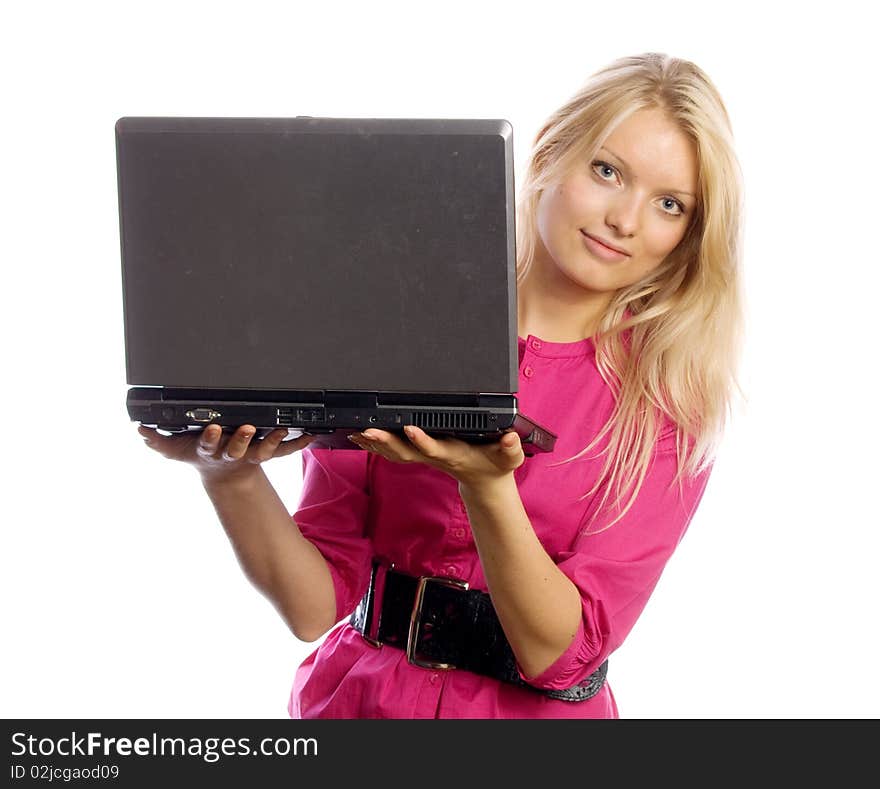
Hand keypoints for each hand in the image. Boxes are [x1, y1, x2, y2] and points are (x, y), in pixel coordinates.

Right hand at [138, 423, 314, 484]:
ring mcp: (251, 454)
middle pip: (238, 448)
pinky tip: (311, 435)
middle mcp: (232, 453)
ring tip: (283, 429)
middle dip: (242, 439)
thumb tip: (140, 430)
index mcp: (211, 450)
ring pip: (263, 450)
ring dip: (272, 441)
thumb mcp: (176, 450)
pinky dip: (298, 444)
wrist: (222, 474)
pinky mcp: (266, 453)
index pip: (209, 444)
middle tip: (249, 427)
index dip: (211, 438)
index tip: (213, 427)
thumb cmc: (200, 454)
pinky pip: (285, 451)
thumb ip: (157, 442)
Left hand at [348, 425, 523, 488]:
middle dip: (386, 442)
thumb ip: (510, 448)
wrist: (485, 482)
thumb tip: (510, 438)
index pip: (435, 448)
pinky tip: (360, 436)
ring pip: (395, 453)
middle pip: (406, 452)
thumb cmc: (495, 466)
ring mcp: (425, 458)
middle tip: (367, 431)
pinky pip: (394, 452)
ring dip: (375, 444)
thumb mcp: (509, 458)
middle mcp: (435, 457)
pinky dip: (376, 445)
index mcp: (454, 454)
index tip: (409, 429)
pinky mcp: (420, 455)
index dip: (421, 440)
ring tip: (357, 432)